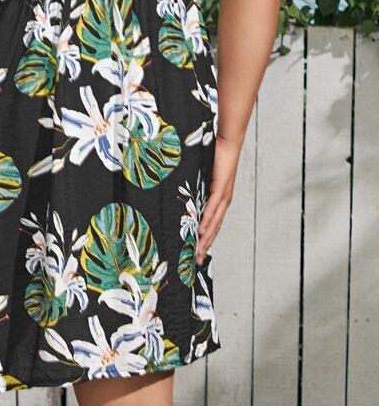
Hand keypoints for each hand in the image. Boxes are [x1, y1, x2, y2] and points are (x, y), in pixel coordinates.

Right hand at [196, 136, 240, 263]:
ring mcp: (223, 196)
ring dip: (206, 239)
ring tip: (197, 252)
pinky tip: (201, 232)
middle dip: (205, 246)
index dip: (205, 240)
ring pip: (214, 223)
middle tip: (195, 262)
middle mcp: (223, 202)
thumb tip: (179, 192)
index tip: (196, 254)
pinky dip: (207, 221)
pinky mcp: (221, 188)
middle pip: (214, 229)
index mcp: (219, 200)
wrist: (227, 143)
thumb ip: (194, 186)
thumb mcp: (201, 176)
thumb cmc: (214, 157)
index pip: (212, 225)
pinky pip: (212, 208)